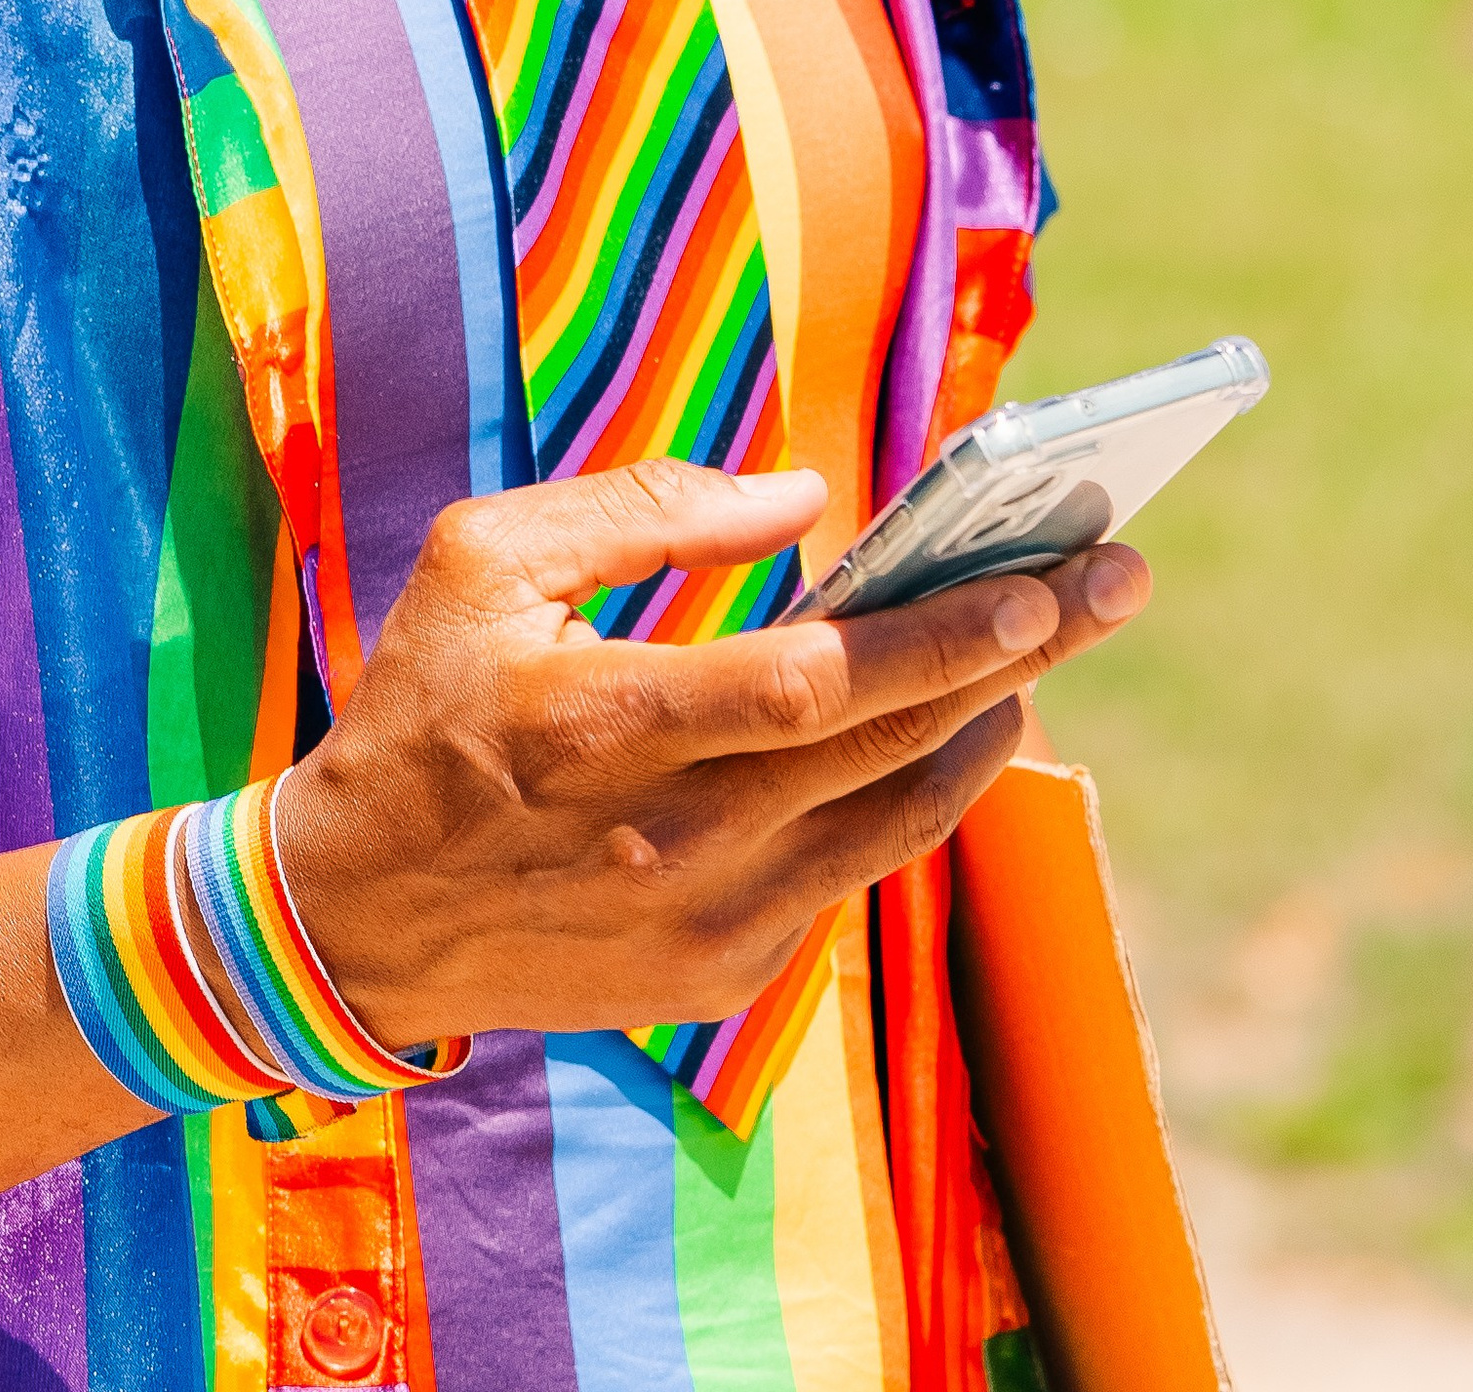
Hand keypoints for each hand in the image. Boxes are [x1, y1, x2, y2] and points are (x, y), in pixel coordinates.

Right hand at [278, 460, 1148, 1052]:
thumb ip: (645, 509)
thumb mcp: (487, 561)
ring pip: (891, 823)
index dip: (934, 636)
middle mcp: (671, 837)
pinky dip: (907, 799)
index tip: (1037, 581)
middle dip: (1015, 655)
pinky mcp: (718, 976)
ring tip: (1050, 648)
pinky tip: (948, 732)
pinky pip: (847, 877)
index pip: (810, 682)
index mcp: (606, 722)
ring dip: (984, 730)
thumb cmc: (423, 703)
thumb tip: (808, 496)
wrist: (356, 916)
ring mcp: (704, 923)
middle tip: (1116, 582)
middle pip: (883, 744)